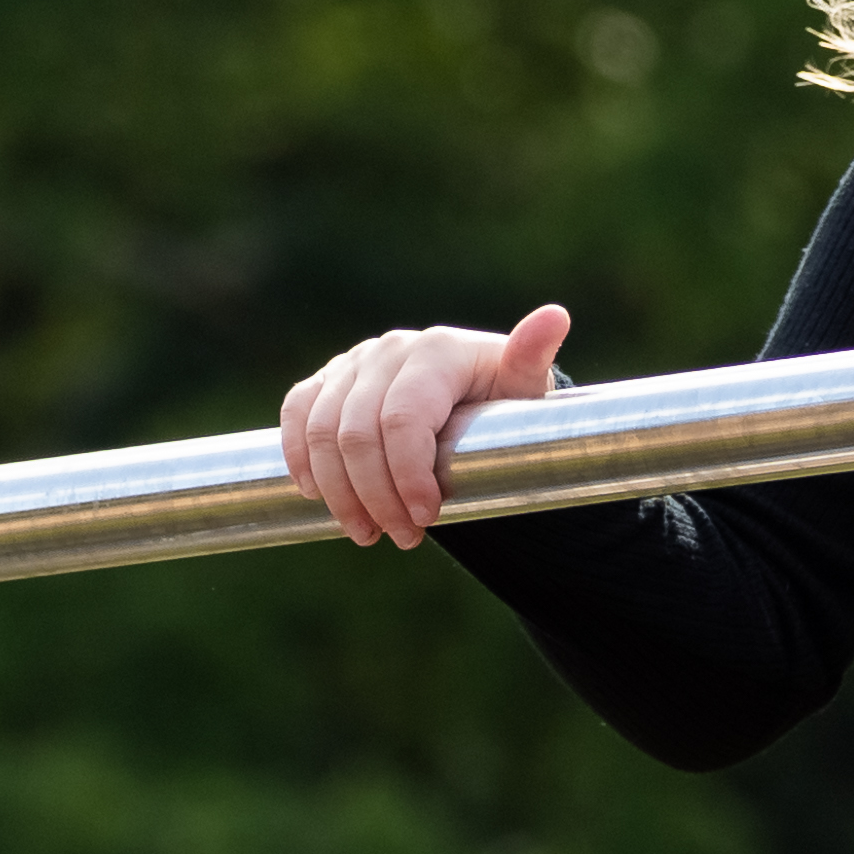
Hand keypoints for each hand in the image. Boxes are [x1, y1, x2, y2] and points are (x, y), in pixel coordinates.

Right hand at [280, 304, 571, 547]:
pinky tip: (317, 495)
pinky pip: (297, 416)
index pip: (404, 419)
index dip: (408, 476)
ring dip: (339, 493)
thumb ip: (533, 358)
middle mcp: (390, 350)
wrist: (473, 397)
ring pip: (321, 432)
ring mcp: (354, 363)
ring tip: (368, 532)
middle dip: (376, 496)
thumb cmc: (504, 400)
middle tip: (404, 537)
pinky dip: (301, 459)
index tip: (427, 517)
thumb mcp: (525, 388)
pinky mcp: (328, 380)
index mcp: (437, 350)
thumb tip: (556, 316)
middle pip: (358, 433)